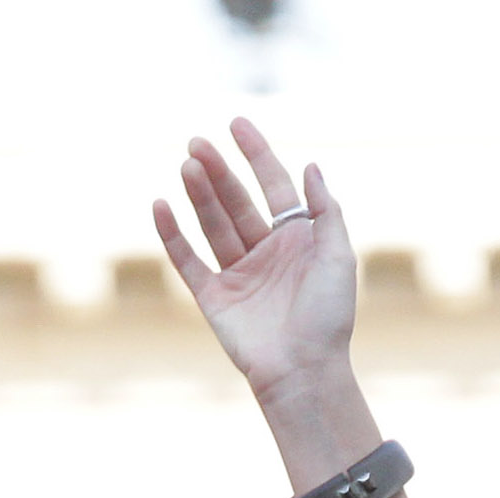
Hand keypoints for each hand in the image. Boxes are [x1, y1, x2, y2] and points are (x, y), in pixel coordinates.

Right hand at [153, 119, 358, 403]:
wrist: (305, 371)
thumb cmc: (329, 318)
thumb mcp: (339, 258)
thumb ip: (327, 212)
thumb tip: (311, 164)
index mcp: (298, 240)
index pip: (274, 187)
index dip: (257, 155)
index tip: (237, 124)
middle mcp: (266, 252)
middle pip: (237, 201)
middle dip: (218, 170)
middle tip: (198, 143)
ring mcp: (238, 274)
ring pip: (213, 223)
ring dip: (199, 194)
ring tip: (188, 164)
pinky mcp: (214, 297)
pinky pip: (188, 260)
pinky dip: (172, 234)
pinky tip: (160, 204)